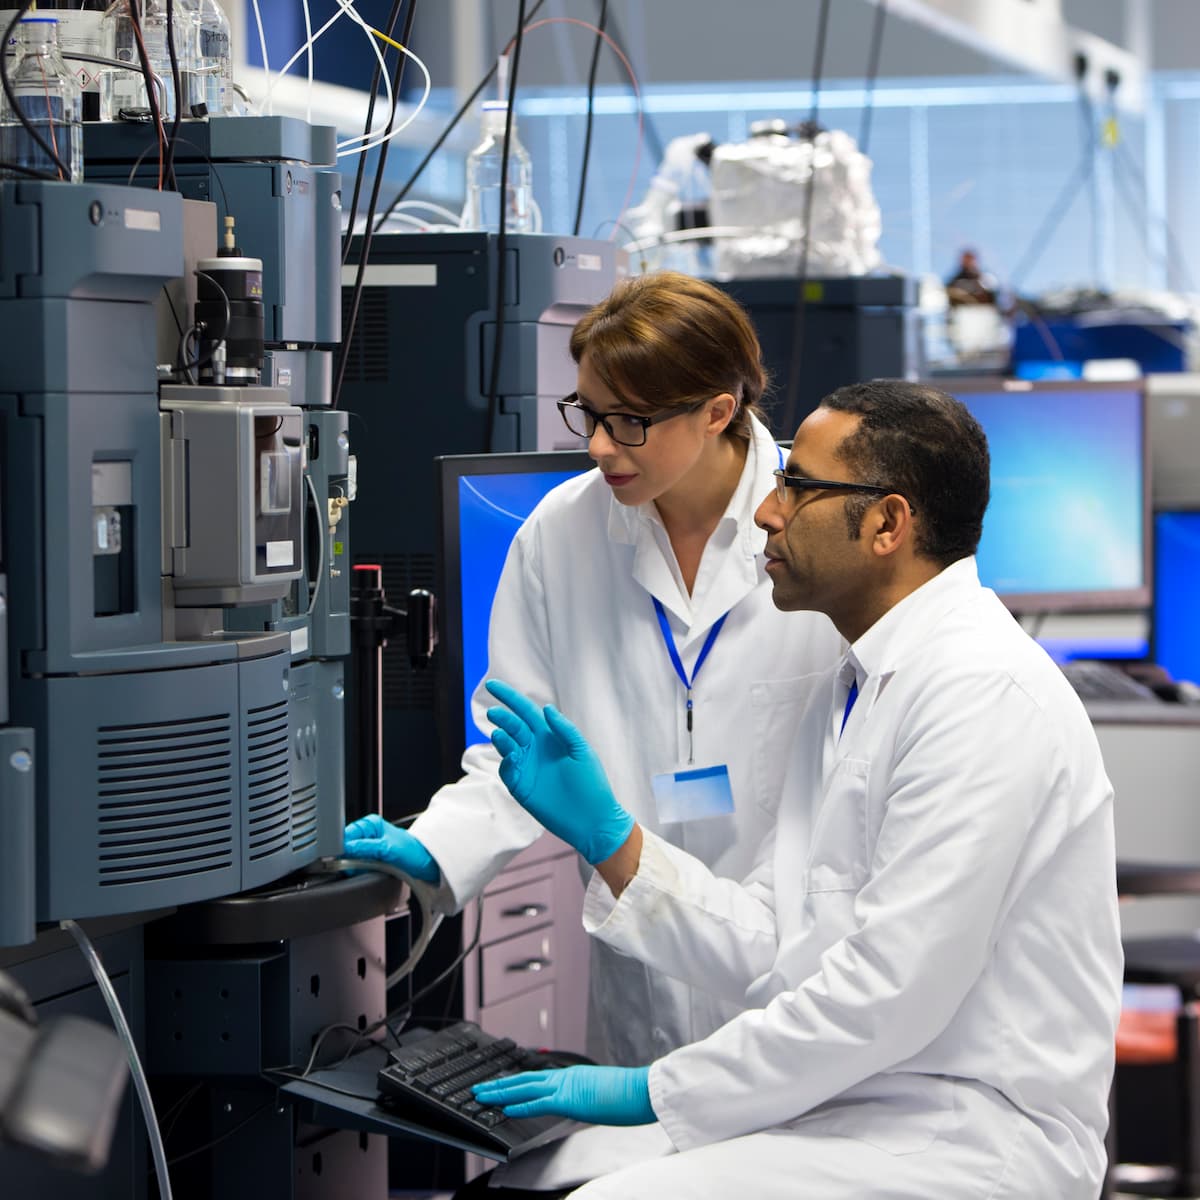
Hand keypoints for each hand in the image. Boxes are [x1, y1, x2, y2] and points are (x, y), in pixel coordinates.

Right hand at [342, 815, 439, 883]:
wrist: (426, 865)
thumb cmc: (413, 852)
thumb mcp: (387, 849)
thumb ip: (365, 848)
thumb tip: (346, 848)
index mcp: (371, 824)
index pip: (347, 833)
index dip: (343, 846)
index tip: (342, 857)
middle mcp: (368, 834)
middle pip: (347, 847)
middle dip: (349, 857)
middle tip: (357, 865)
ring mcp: (369, 847)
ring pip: (350, 858)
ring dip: (355, 865)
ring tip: (369, 867)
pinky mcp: (371, 859)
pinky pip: (358, 865)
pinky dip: (360, 870)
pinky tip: (368, 871)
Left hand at [472, 1065, 654, 1125]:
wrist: (643, 1089)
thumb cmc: (630, 1093)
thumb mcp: (603, 1094)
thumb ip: (589, 1096)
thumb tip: (587, 1101)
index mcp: (574, 1076)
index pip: (538, 1079)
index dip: (518, 1082)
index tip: (501, 1085)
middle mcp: (566, 1077)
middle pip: (525, 1079)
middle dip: (500, 1084)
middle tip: (481, 1088)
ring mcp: (566, 1086)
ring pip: (525, 1087)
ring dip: (501, 1092)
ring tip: (482, 1095)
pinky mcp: (569, 1099)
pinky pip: (538, 1102)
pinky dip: (519, 1104)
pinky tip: (504, 1107)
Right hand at [485, 679, 634, 865]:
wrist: (591, 820)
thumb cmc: (592, 784)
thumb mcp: (582, 752)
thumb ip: (565, 730)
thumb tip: (546, 709)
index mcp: (550, 736)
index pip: (526, 711)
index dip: (510, 697)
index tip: (491, 684)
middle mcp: (535, 749)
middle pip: (513, 726)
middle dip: (502, 717)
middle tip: (494, 713)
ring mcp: (526, 767)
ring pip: (507, 746)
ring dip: (501, 737)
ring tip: (500, 733)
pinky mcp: (520, 786)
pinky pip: (507, 769)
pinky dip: (506, 761)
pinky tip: (512, 756)